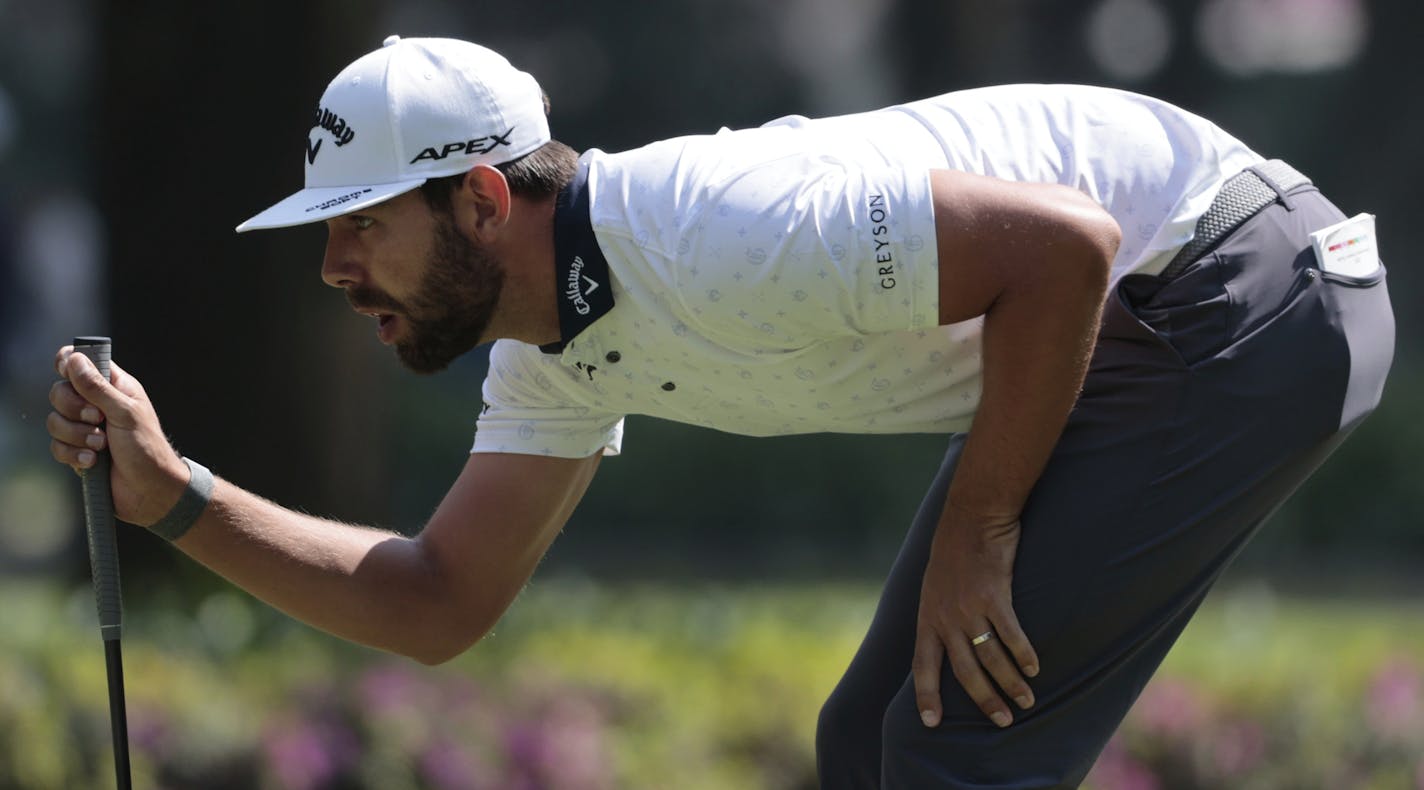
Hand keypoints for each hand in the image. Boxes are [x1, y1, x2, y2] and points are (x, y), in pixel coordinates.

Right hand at [47, 345, 189, 525]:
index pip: (81, 363)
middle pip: (59, 392)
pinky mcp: (77, 451)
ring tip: (101, 445)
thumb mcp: (125, 413)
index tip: (65, 370)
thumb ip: (97, 387)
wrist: (150, 491)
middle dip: (73, 408)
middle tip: (97, 419)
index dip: (68, 362)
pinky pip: (56, 446)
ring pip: (54, 421)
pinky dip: (73, 454)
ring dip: (76, 435)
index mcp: (114, 387)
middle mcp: (96, 404)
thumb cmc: (148, 449)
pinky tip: (94, 462)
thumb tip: (74, 359)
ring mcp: (85, 429)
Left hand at [912, 508, 1038, 728]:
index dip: (925, 695)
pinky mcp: (995, 596)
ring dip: (1011, 684)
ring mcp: (969, 608)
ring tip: (1026, 701)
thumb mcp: (934, 587)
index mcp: (927, 618)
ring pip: (991, 659)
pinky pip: (1011, 634)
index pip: (922, 666)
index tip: (930, 723)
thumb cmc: (954, 551)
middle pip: (965, 672)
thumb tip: (946, 642)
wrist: (972, 516)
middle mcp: (945, 618)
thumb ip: (939, 616)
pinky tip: (1034, 669)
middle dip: (985, 701)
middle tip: (1002, 721)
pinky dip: (1023, 655)